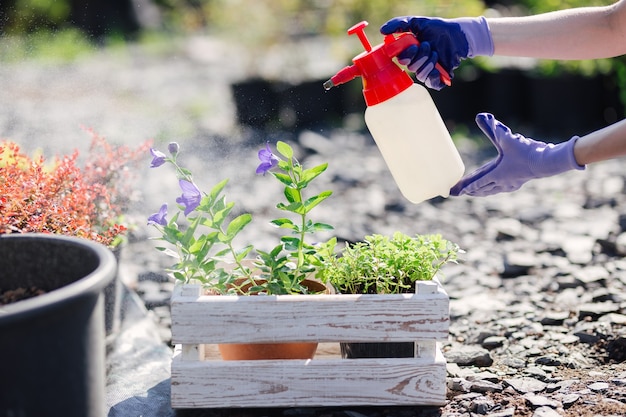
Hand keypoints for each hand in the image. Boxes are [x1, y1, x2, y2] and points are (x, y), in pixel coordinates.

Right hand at [380, 16, 492, 89]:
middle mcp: (416, 63)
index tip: (414, 45)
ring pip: (420, 74)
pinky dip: (433, 76)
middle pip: (410, 67)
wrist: (458, 35)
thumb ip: (399, 24)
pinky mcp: (437, 79)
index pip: (400, 59)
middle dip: (420, 56)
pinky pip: (430, 83)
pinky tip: (438, 68)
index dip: (405, 55)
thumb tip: (382, 30)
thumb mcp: (417, 22)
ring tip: (436, 52)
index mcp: (409, 52)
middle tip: (428, 45)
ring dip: (428, 62)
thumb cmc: (438, 28)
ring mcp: (426, 72)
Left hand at [450, 113, 584, 196]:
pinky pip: (501, 188)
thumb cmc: (526, 151)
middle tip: (458, 193)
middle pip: (482, 189)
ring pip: (491, 190)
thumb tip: (481, 116)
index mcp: (497, 174)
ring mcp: (511, 184)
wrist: (547, 161)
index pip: (478, 182)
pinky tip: (495, 188)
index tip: (457, 192)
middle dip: (469, 191)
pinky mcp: (518, 182)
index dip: (466, 186)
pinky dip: (493, 189)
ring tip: (472, 193)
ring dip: (481, 192)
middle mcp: (502, 182)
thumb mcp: (507, 138)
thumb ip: (493, 128)